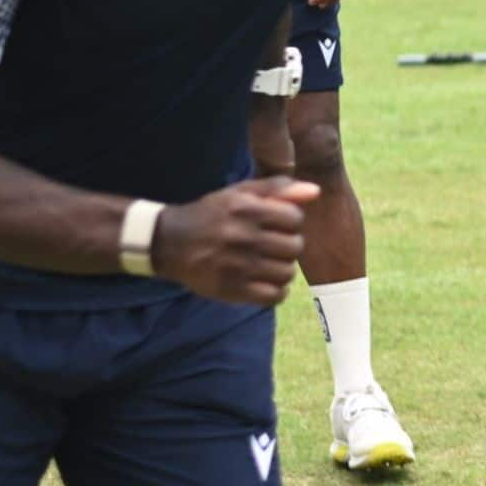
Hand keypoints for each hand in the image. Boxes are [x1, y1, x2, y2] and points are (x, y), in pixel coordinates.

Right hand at [150, 176, 318, 304]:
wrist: (170, 242)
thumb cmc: (214, 214)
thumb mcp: (241, 193)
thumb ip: (278, 189)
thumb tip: (314, 192)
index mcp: (247, 210)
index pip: (295, 219)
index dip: (290, 221)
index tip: (277, 225)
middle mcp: (243, 237)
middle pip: (295, 247)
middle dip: (288, 246)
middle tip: (273, 246)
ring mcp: (237, 266)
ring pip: (287, 273)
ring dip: (282, 269)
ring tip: (268, 264)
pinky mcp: (230, 290)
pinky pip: (273, 296)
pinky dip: (275, 292)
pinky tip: (265, 282)